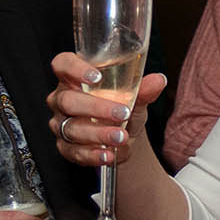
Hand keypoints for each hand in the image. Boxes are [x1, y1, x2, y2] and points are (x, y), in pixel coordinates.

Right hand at [45, 54, 165, 168]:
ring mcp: (61, 124)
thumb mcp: (135, 98)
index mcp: (74, 79)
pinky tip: (108, 154)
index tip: (96, 77)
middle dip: (96, 107)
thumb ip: (144, 90)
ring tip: (121, 136)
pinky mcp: (65, 147)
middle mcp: (62, 100)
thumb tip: (158, 80)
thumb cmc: (122, 110)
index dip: (75, 68)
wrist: (124, 140)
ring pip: (71, 127)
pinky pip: (73, 151)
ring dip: (98, 133)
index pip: (63, 64)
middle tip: (122, 113)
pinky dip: (93, 154)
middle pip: (68, 100)